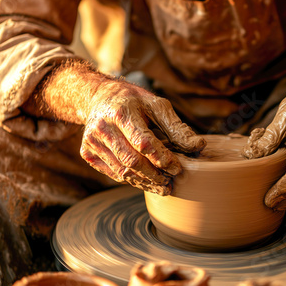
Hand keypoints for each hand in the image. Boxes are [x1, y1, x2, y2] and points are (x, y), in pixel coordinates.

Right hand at [80, 82, 205, 194]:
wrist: (99, 98)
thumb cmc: (134, 102)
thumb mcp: (157, 106)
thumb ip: (177, 127)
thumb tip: (198, 146)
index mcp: (121, 113)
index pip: (143, 143)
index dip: (162, 158)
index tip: (177, 168)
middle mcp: (102, 128)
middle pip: (132, 161)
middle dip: (154, 175)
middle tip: (171, 182)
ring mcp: (92, 143)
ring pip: (122, 172)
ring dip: (145, 182)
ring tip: (163, 186)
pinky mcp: (88, 154)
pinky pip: (114, 174)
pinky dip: (132, 180)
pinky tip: (147, 182)